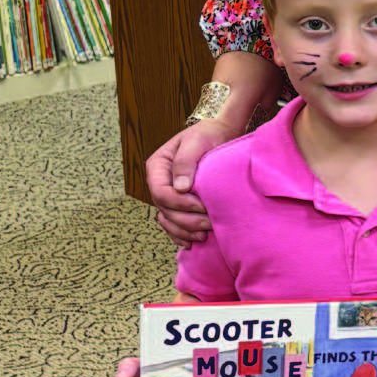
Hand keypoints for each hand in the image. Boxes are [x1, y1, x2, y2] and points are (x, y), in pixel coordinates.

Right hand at [146, 122, 234, 245]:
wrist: (219, 136)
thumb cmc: (208, 135)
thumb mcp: (196, 141)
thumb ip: (185, 162)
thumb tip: (180, 188)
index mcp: (157, 167)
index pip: (160, 192)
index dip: (180, 203)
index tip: (202, 205)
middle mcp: (158, 183)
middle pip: (164, 210)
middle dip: (186, 220)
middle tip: (209, 223)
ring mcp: (167, 195)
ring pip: (168, 221)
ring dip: (184, 231)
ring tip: (204, 235)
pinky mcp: (178, 203)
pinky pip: (173, 224)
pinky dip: (180, 235)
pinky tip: (192, 242)